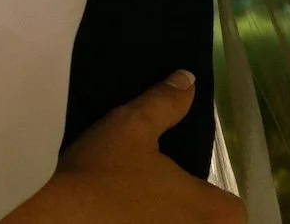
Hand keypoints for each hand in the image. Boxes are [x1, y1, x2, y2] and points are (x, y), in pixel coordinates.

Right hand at [1, 72, 244, 223]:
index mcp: (213, 212)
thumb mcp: (132, 126)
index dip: (211, 196)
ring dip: (163, 219)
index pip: (233, 209)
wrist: (56, 217)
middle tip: (156, 195)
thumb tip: (188, 79)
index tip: (183, 185)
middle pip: (209, 223)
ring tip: (134, 207)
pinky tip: (116, 217)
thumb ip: (165, 104)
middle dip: (189, 213)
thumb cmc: (105, 172)